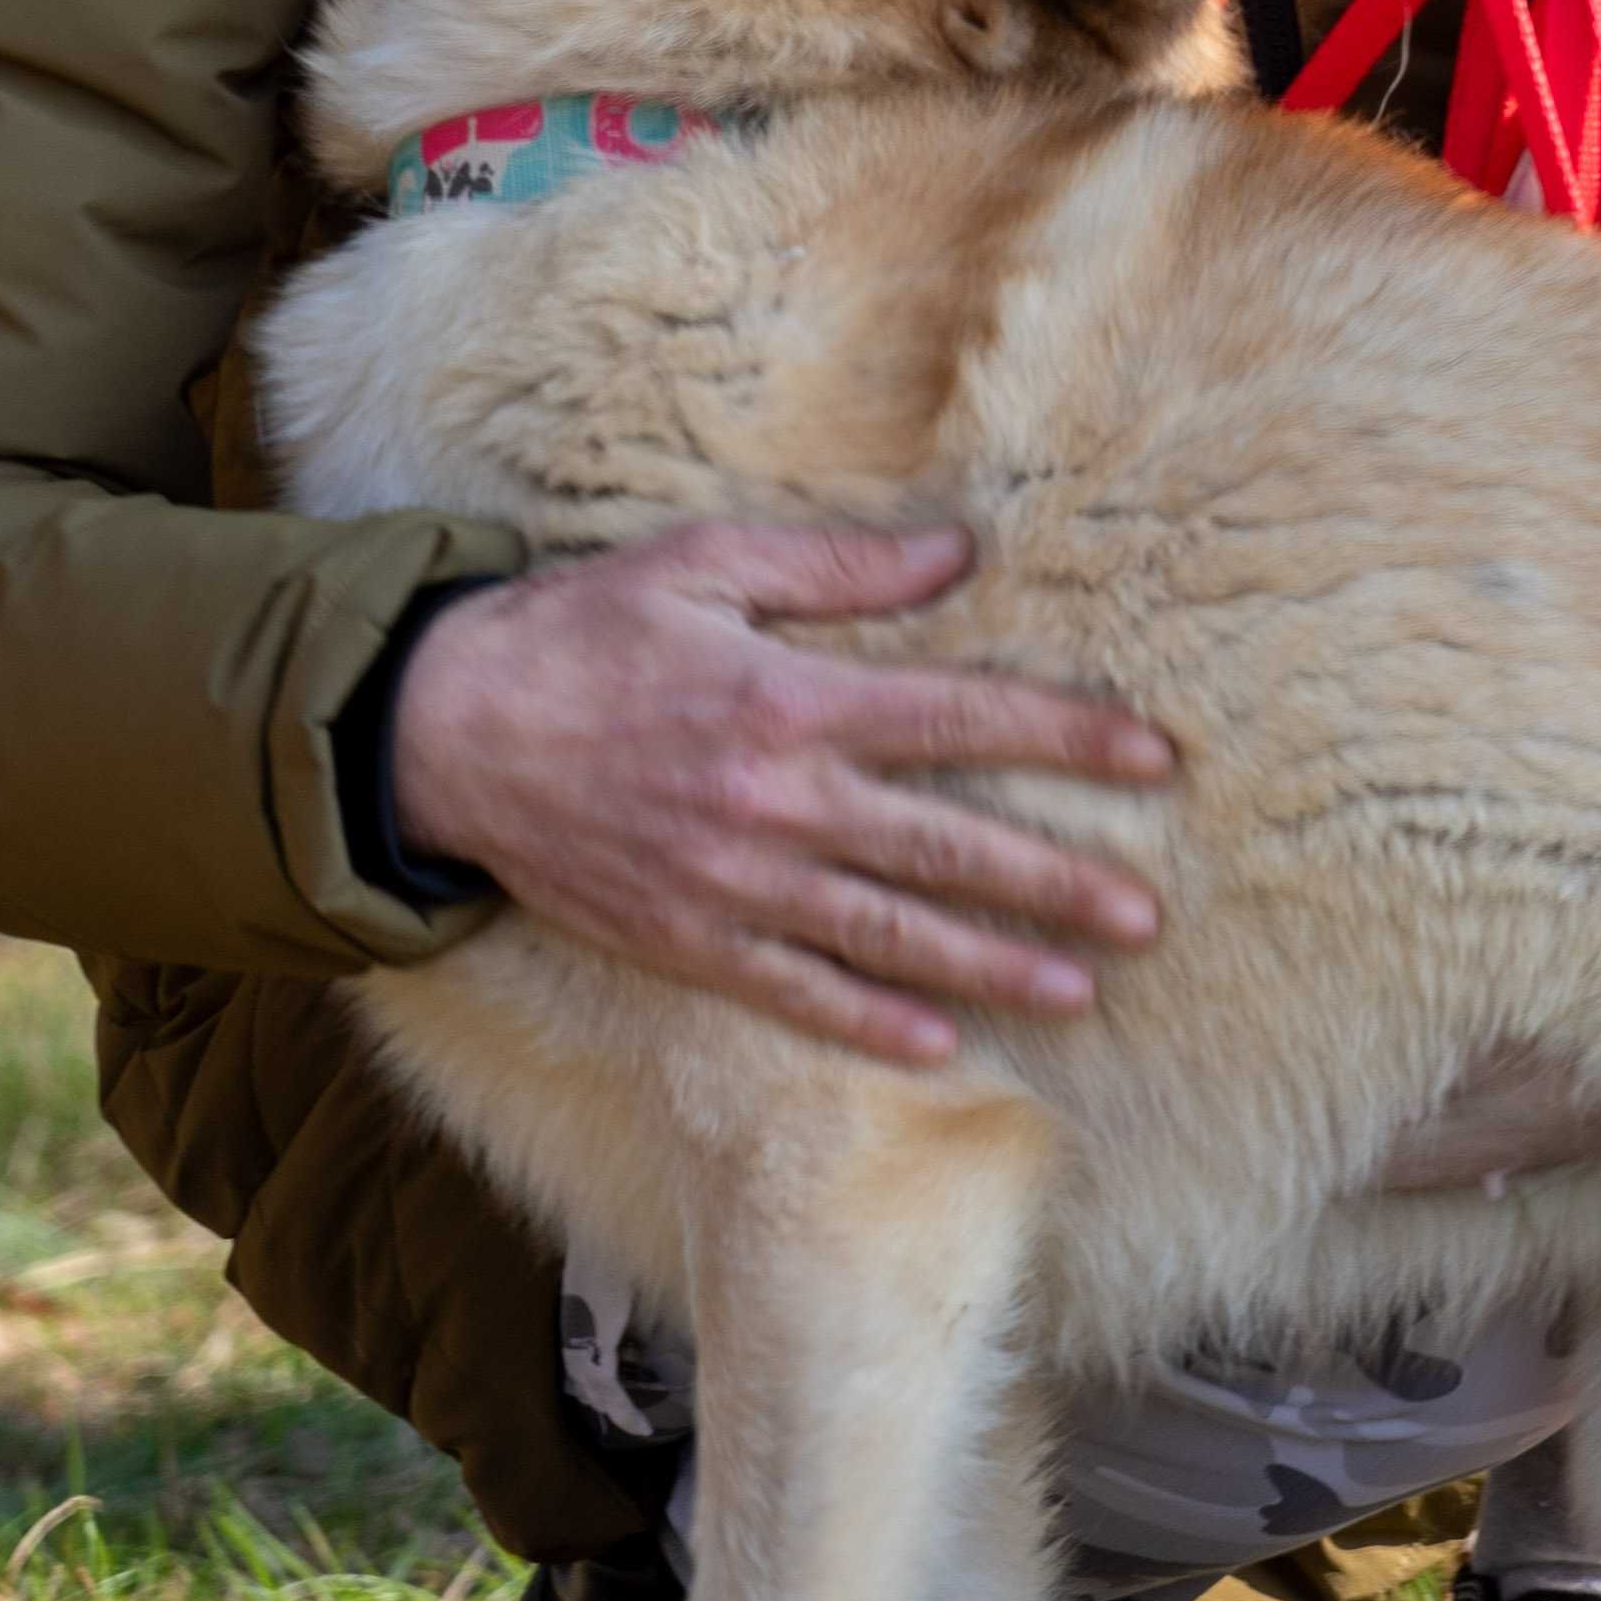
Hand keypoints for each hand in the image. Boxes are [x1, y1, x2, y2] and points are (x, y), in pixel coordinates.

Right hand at [387, 520, 1171, 1068]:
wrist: (446, 732)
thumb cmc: (579, 632)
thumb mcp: (703, 565)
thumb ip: (837, 568)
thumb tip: (958, 552)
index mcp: (792, 699)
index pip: (963, 716)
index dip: (1067, 735)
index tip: (1154, 756)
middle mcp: (778, 802)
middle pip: (949, 845)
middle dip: (1057, 883)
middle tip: (1146, 915)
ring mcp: (735, 884)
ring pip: (891, 935)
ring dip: (991, 967)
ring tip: (1079, 993)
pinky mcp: (688, 940)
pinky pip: (796, 993)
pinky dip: (869, 1025)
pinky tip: (939, 1048)